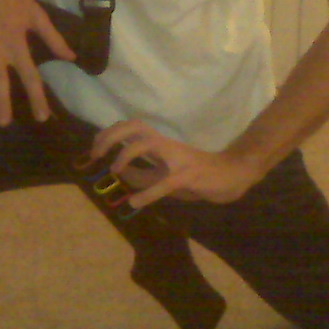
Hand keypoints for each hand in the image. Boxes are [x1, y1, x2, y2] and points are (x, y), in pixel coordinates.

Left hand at [90, 120, 266, 208]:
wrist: (233, 174)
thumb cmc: (198, 175)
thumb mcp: (165, 175)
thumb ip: (144, 174)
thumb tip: (121, 175)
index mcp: (161, 143)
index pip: (130, 127)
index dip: (109, 133)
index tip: (95, 149)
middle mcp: (167, 145)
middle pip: (134, 126)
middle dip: (111, 135)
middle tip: (97, 153)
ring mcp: (178, 158)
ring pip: (147, 144)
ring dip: (126, 155)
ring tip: (115, 171)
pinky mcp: (189, 175)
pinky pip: (165, 183)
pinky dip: (148, 193)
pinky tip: (135, 203)